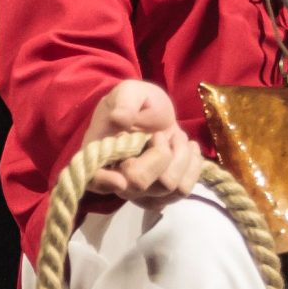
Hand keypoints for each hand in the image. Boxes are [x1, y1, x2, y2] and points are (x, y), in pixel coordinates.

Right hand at [83, 79, 204, 203]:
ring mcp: (141, 193)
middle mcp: (117, 181)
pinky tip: (187, 148)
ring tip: (175, 137)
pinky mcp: (163, 196)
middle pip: (139, 182)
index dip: (105, 183)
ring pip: (168, 186)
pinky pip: (184, 189)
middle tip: (160, 134)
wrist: (152, 112)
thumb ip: (124, 103)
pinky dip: (192, 165)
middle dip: (159, 154)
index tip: (121, 180)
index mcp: (99, 156)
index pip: (95, 180)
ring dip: (179, 156)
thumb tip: (119, 118)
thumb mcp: (128, 93)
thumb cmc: (134, 103)